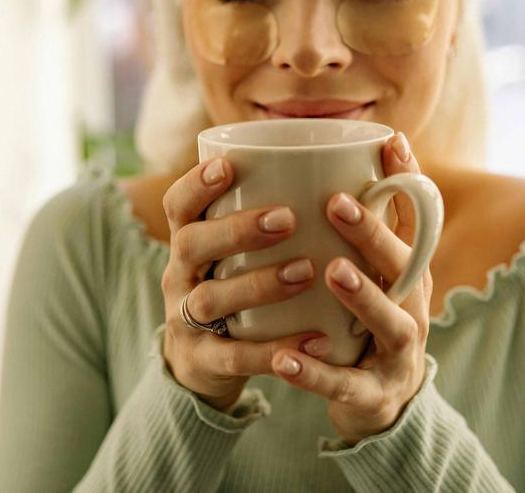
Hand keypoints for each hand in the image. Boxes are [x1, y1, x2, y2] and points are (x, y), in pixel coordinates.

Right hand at [160, 157, 332, 411]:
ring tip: (306, 272)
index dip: (196, 184)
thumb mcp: (236, 253)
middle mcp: (179, 276)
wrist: (205, 365)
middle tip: (287, 219)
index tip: (228, 165)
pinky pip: (236, 356)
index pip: (178, 205)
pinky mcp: (204, 361)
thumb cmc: (237, 287)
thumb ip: (267, 214)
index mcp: (188, 242)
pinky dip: (275, 349)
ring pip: (211, 299)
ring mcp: (186, 321)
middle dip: (237, 229)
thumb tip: (346, 159)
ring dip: (258, 284)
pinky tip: (317, 339)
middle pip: (191, 244)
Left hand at [271, 132, 432, 444]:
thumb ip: (354, 227)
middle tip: (335, 202)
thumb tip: (327, 159)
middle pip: (405, 267)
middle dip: (374, 233)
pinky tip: (282, 359)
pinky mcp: (373, 395)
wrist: (378, 404)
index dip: (409, 182)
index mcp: (410, 274)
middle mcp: (413, 308)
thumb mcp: (370, 274)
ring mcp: (398, 353)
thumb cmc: (364, 322)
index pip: (420, 222)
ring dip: (363, 296)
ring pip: (389, 323)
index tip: (391, 141)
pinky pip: (343, 384)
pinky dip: (313, 373)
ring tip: (331, 271)